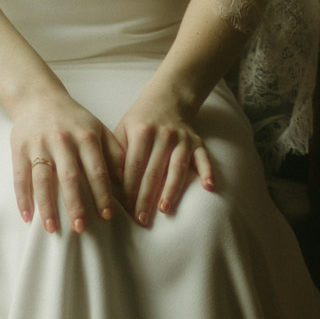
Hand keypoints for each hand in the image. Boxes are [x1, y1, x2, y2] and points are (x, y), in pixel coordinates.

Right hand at [11, 86, 123, 234]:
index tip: (106, 215)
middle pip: (69, 177)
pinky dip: (22, 198)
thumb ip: (114, 151)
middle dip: (75, 204)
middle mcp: (62, 141)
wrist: (38, 97)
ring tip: (52, 228)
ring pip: (43, 180)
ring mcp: (39, 145)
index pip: (96, 170)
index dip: (102, 193)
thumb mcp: (98, 128)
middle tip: (81, 228)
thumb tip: (127, 180)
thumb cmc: (72, 118)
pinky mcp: (19, 149)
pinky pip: (20, 177)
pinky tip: (28, 217)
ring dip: (47, 206)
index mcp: (85, 136)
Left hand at [114, 77, 215, 225]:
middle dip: (146, 198)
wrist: (167, 99)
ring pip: (177, 168)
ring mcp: (182, 139)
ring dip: (171, 190)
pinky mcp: (197, 142)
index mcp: (142, 133)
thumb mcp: (123, 130)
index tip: (125, 209)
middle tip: (141, 219)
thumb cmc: (140, 121)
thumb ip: (117, 154)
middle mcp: (163, 135)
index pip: (133, 167)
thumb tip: (111, 184)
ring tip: (164, 210)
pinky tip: (208, 187)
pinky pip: (204, 158)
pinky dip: (207, 172)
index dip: (129, 190)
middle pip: (153, 172)